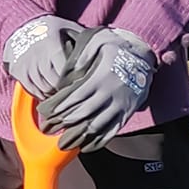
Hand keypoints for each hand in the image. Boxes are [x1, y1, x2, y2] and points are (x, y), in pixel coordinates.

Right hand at [2, 14, 86, 98]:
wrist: (21, 25)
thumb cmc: (51, 28)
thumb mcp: (68, 27)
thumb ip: (83, 38)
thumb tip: (103, 48)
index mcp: (52, 46)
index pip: (66, 71)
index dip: (75, 79)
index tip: (82, 82)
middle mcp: (38, 57)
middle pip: (55, 83)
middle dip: (65, 89)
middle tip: (75, 92)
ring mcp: (26, 66)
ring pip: (44, 89)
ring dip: (54, 94)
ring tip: (64, 94)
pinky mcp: (18, 72)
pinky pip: (32, 90)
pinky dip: (42, 94)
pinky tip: (50, 93)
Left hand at [43, 28, 156, 152]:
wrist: (144, 55)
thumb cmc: (115, 46)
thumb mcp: (96, 41)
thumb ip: (79, 56)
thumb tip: (65, 75)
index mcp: (100, 77)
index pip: (74, 96)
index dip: (58, 106)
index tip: (44, 112)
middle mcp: (110, 94)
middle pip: (83, 113)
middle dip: (63, 123)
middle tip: (47, 128)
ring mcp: (120, 105)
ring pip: (96, 126)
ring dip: (78, 136)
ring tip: (63, 143)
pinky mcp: (127, 113)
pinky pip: (112, 131)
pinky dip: (99, 141)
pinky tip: (86, 147)